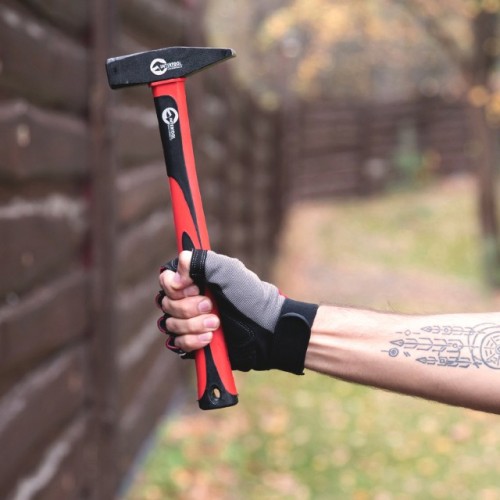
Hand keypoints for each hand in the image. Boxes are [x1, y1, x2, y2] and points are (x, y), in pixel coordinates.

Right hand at [157, 250, 317, 373]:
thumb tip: (179, 267)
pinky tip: (210, 338)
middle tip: (211, 306)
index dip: (174, 285)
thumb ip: (203, 261)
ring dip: (193, 324)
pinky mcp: (194, 342)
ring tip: (216, 324)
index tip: (194, 288)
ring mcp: (191, 322)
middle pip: (167, 304)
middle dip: (188, 307)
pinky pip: (178, 343)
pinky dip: (193, 340)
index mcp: (195, 279)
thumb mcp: (230, 271)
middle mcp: (189, 299)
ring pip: (171, 325)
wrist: (266, 330)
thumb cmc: (250, 297)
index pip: (166, 280)